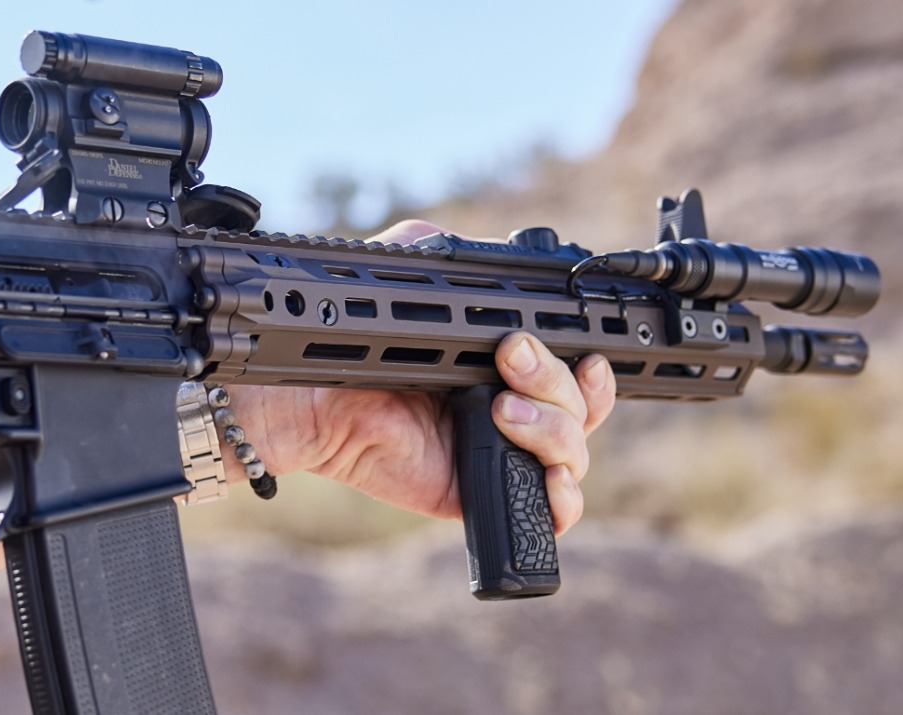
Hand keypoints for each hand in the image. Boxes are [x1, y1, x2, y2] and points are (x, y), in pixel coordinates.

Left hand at [228, 220, 615, 534]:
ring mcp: (502, 453)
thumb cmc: (350, 343)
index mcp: (507, 366)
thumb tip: (496, 253)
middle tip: (509, 357)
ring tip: (502, 408)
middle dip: (557, 379)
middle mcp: (514, 408)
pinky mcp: (483, 491)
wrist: (312, 401)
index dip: (590, 363)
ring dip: (554, 426)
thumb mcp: (406, 278)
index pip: (577, 370)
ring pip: (575, 450)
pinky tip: (546, 474)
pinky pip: (553, 509)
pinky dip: (563, 495)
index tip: (582, 348)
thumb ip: (450, 252)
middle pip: (583, 407)